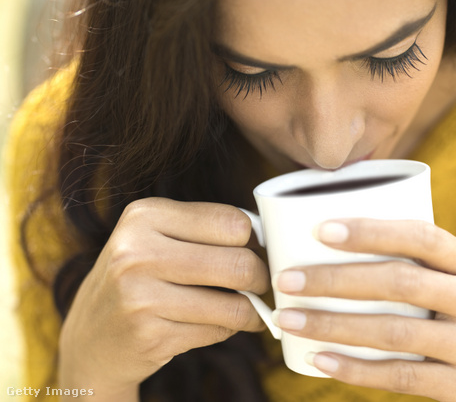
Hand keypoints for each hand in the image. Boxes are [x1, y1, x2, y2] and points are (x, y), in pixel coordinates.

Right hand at [58, 198, 269, 399]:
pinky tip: (220, 324)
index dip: (254, 239)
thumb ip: (205, 228)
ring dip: (252, 310)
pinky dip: (229, 329)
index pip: (232, 222)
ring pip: (234, 304)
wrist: (92, 335)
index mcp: (145, 216)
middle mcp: (137, 252)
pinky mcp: (150, 335)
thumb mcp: (156, 236)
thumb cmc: (140, 277)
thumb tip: (267, 234)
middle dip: (260, 277)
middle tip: (259, 283)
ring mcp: (140, 297)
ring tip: (250, 309)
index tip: (257, 250)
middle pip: (239, 263)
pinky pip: (217, 331)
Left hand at [272, 219, 455, 401]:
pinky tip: (317, 360)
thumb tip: (327, 240)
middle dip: (337, 280)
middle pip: (401, 284)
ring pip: (394, 333)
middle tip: (289, 279)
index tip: (320, 230)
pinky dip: (355, 369)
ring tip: (290, 318)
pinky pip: (399, 377)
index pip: (421, 237)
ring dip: (334, 325)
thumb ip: (414, 259)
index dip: (371, 232)